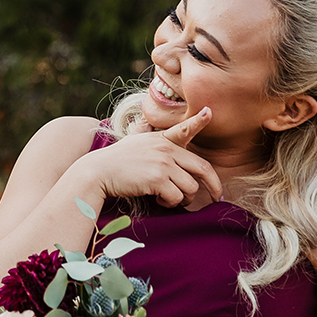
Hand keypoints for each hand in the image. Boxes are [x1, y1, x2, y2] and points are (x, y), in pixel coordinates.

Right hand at [64, 108, 222, 210]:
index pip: (184, 130)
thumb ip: (145, 133)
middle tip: (218, 197)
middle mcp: (166, 149)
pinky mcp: (157, 179)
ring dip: (184, 198)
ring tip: (171, 198)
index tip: (209, 113)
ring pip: (191, 187)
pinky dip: (171, 203)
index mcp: (162, 140)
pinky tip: (159, 199)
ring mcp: (162, 164)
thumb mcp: (135, 141)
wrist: (97, 172)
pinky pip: (176, 197)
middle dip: (214, 186)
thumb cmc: (116, 160)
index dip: (198, 122)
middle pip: (202, 168)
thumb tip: (145, 122)